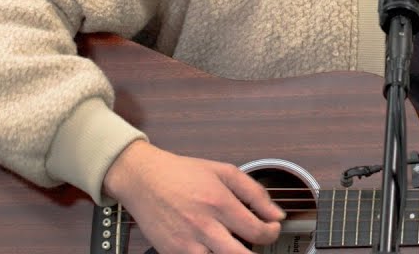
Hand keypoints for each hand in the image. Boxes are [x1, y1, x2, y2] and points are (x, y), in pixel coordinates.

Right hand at [102, 140, 284, 253]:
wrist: (143, 179)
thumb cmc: (181, 173)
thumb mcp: (224, 172)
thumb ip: (255, 192)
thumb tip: (276, 213)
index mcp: (219, 203)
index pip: (258, 231)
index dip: (271, 233)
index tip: (271, 229)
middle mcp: (204, 226)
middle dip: (257, 253)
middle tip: (257, 243)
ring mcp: (188, 244)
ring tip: (234, 243)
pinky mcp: (173, 253)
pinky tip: (215, 246)